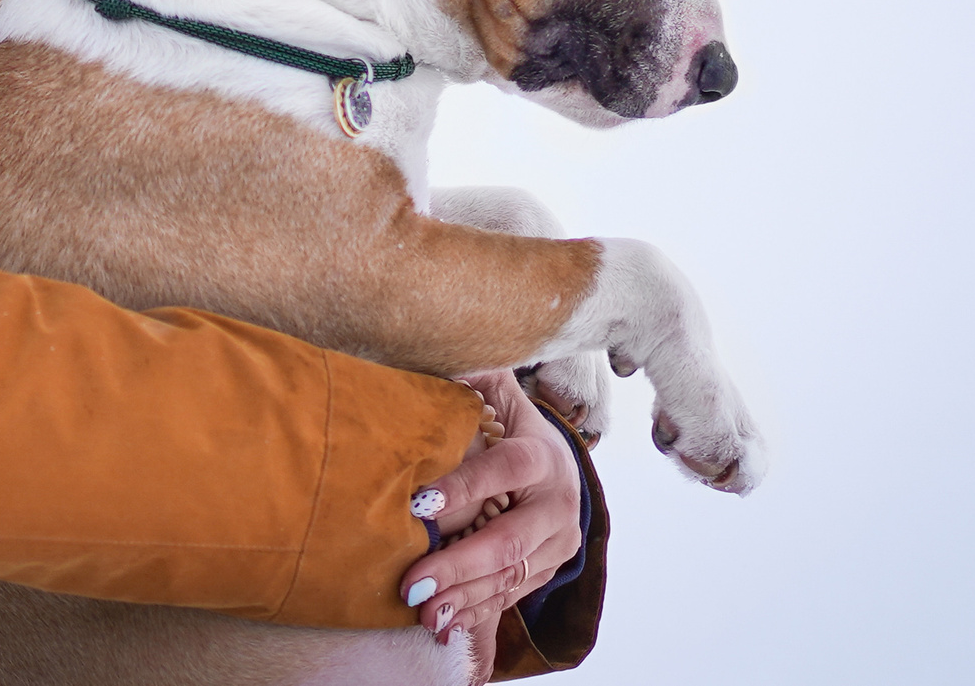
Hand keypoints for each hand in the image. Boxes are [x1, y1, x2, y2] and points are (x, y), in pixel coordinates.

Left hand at [396, 369, 583, 656]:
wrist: (562, 471)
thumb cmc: (514, 429)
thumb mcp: (502, 398)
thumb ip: (476, 377)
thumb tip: (442, 349)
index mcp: (541, 456)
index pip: (505, 470)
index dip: (464, 486)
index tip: (418, 502)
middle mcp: (557, 504)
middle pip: (509, 540)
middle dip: (458, 564)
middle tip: (412, 583)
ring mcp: (557, 544)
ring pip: (511, 577)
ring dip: (464, 597)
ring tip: (422, 611)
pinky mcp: (550, 571)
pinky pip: (513, 598)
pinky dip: (478, 613)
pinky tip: (445, 625)